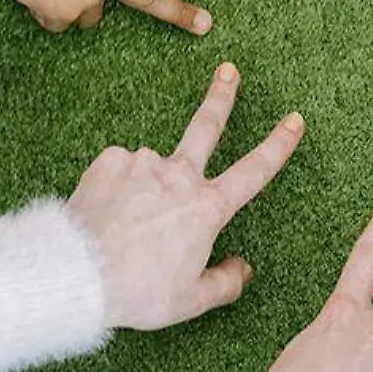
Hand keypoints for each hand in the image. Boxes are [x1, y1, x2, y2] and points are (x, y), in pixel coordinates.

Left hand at [65, 63, 304, 329]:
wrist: (78, 274)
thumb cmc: (139, 290)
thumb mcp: (191, 300)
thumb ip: (226, 283)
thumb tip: (243, 267)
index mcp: (207, 207)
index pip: (255, 170)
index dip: (279, 145)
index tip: (294, 120)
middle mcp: (179, 175)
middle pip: (207, 126)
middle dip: (222, 96)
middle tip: (228, 71)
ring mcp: (143, 163)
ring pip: (153, 170)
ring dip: (147, 187)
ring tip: (127, 225)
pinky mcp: (109, 162)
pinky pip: (121, 172)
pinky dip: (118, 188)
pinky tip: (107, 213)